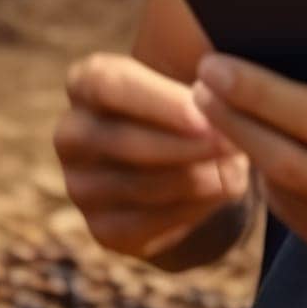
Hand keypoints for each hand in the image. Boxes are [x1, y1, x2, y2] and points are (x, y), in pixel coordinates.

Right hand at [54, 52, 251, 261]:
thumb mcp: (192, 78)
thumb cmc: (188, 105)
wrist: (184, 160)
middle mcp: (71, 134)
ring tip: (235, 166)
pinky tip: (219, 190)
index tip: (204, 114)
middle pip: (123, 141)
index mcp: (85, 82)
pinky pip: (149, 223)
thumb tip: (218, 99)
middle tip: (232, 144)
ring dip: (195, 177)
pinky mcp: (103, 229)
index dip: (157, 101)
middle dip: (183, 145)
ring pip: (141, 185)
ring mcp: (81, 187)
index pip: (109, 85)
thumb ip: (199, 81)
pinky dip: (192, 208)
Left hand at [189, 12, 306, 289]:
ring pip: (289, 196)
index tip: (217, 64)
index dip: (262, 92)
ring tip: (217, 107)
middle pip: (290, 162)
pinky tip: (256, 145)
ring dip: (247, 149)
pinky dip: (273, 182)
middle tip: (199, 83)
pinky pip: (302, 222)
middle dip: (236, 120)